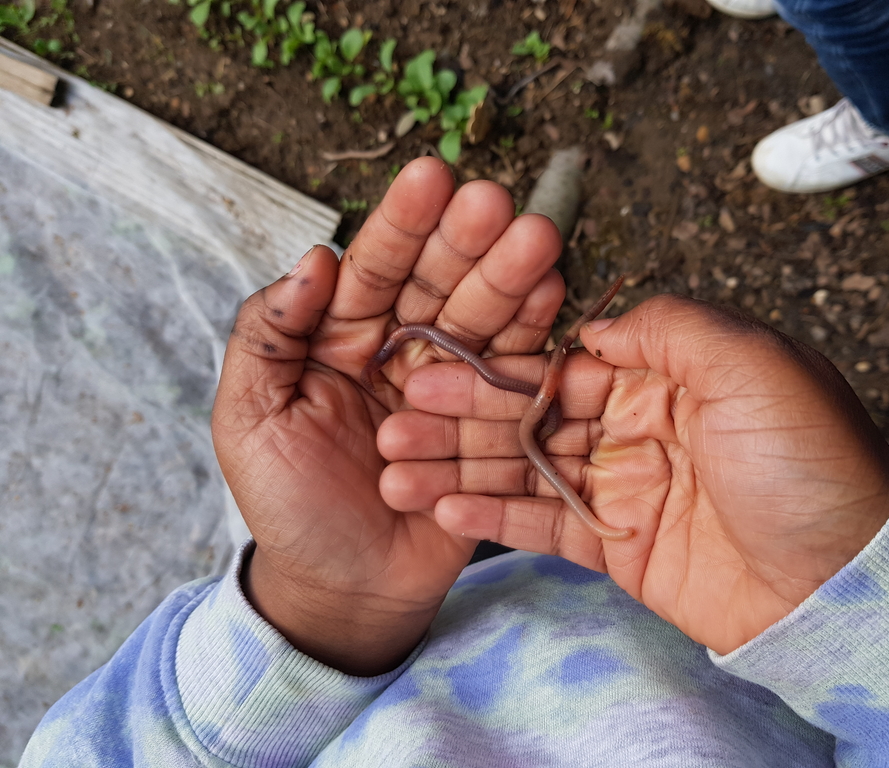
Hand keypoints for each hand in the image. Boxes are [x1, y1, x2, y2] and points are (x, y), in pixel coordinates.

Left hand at [211, 158, 564, 674]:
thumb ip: (266, 337)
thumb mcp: (248, 420)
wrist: (344, 588)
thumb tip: (314, 257)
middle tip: (496, 202)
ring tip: (538, 239)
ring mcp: (452, 387)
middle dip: (466, 243)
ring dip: (510, 280)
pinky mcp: (491, 428)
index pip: (375, 269)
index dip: (401, 225)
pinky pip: (513, 380)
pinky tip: (553, 295)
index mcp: (342, 337)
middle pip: (439, 285)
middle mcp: (403, 351)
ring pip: (483, 322)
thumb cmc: (289, 506)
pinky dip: (533, 339)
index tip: (431, 176)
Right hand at [379, 295, 888, 654]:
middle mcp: (639, 424)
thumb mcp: (753, 363)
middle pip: (533, 413)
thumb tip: (592, 326)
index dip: (500, 363)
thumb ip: (668, 328)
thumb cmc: (808, 463)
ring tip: (398, 463)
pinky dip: (493, 519)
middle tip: (399, 411)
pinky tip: (440, 509)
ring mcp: (624, 486)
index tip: (437, 360)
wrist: (842, 582)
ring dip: (462, 465)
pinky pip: (543, 525)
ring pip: (527, 468)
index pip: (565, 360)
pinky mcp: (617, 546)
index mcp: (668, 375)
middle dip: (465, 412)